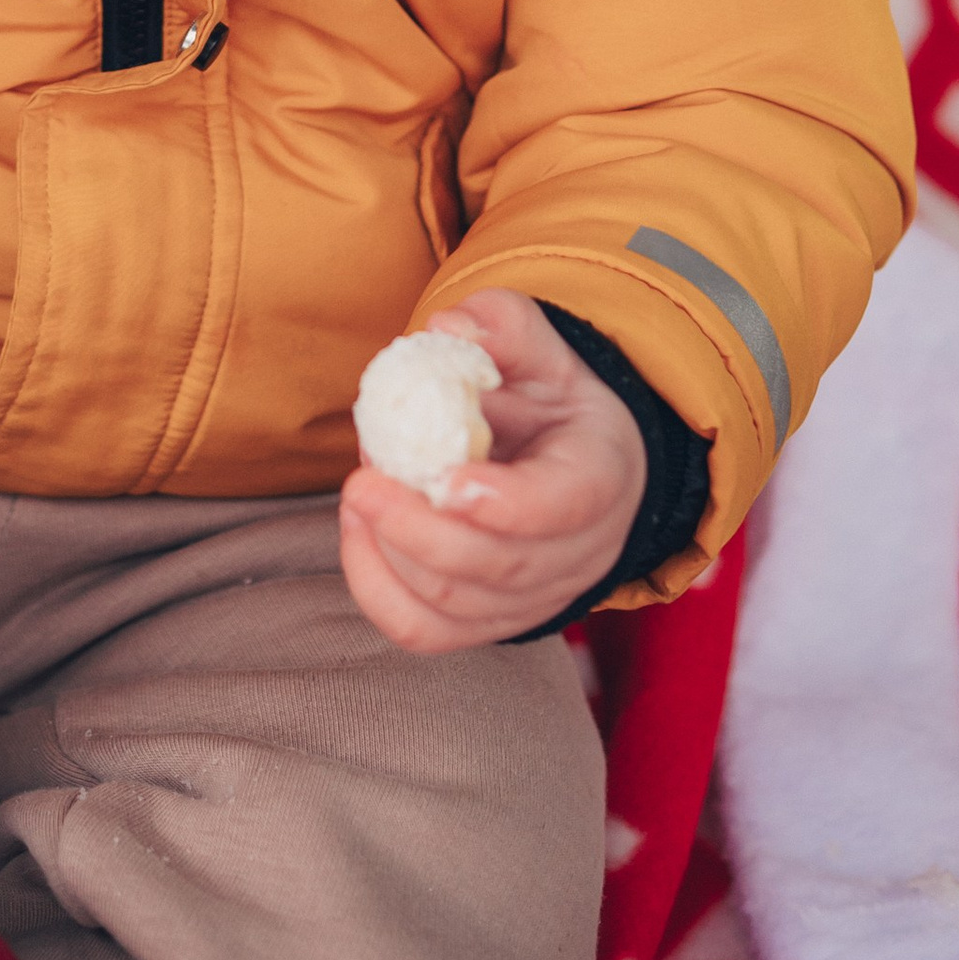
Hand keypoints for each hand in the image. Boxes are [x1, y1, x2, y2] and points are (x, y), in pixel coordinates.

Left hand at [338, 291, 645, 653]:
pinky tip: (358, 530)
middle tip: (361, 484)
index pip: (561, 506)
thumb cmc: (549, 401)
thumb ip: (502, 327)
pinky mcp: (487, 622)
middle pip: (502, 569)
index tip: (445, 480)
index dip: (504, 503)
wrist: (567, 463)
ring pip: (458, 607)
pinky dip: (378, 589)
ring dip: (393, 555)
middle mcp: (579, 554)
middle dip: (422, 533)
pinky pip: (425, 632)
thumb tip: (448, 328)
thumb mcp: (540, 350)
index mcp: (600, 477)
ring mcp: (534, 598)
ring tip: (358, 493)